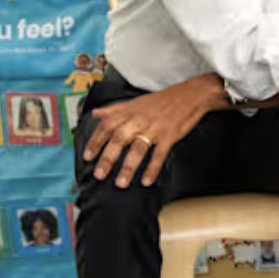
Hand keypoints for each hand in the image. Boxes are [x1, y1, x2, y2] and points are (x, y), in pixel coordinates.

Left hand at [83, 75, 223, 188]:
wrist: (190, 95)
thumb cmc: (163, 101)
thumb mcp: (136, 102)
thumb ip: (115, 110)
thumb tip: (96, 114)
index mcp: (129, 112)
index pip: (107, 126)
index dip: (96, 141)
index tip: (88, 156)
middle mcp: (139, 119)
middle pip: (119, 139)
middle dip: (108, 158)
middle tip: (99, 174)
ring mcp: (155, 127)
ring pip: (138, 148)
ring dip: (128, 167)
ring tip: (121, 183)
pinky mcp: (170, 135)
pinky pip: (160, 153)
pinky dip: (153, 167)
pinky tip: (147, 180)